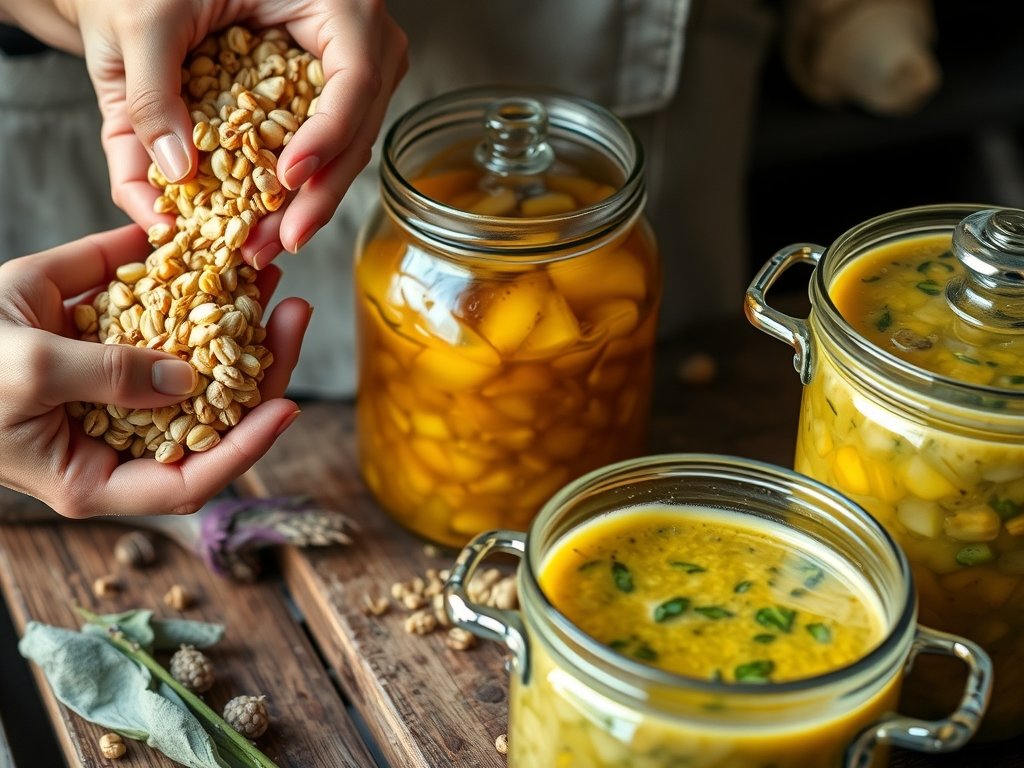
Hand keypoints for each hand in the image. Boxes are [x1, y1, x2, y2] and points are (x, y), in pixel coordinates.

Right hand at [0, 225, 310, 517]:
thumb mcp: (25, 377)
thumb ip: (106, 378)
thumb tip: (188, 381)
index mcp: (96, 475)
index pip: (189, 482)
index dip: (245, 448)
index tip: (287, 405)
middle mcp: (118, 438)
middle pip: (210, 420)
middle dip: (259, 371)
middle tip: (293, 314)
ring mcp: (117, 390)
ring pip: (196, 370)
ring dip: (239, 326)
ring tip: (274, 283)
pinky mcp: (109, 345)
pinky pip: (161, 325)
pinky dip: (193, 294)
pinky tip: (226, 264)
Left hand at [10, 0, 407, 265]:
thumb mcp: (144, 18)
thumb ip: (150, 90)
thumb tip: (175, 171)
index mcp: (336, 3)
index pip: (354, 79)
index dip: (327, 136)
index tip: (287, 179)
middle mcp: (356, 38)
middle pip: (357, 127)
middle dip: (317, 194)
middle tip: (280, 241)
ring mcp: (350, 70)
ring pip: (346, 149)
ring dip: (307, 203)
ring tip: (265, 243)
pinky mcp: (327, 97)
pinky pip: (324, 149)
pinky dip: (294, 189)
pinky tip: (266, 222)